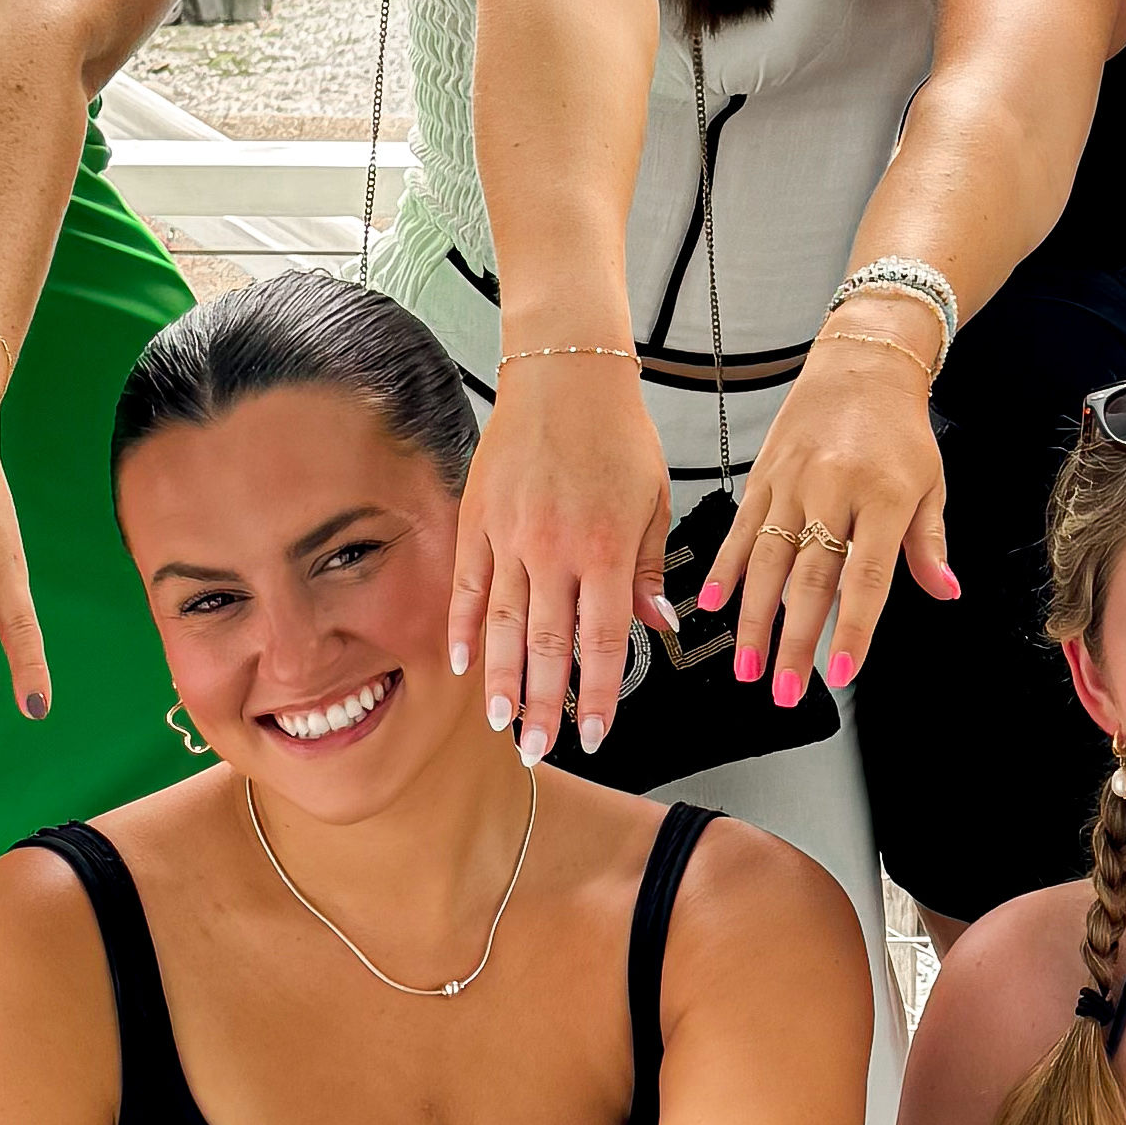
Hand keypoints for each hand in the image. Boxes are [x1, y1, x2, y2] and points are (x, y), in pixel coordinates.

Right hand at [448, 354, 670, 763]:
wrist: (565, 374)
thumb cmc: (616, 433)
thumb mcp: (653, 499)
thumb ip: (651, 568)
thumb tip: (660, 627)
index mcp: (608, 547)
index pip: (605, 639)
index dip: (600, 693)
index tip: (596, 733)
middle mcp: (556, 548)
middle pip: (550, 645)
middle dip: (545, 705)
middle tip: (538, 750)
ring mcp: (511, 536)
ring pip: (506, 626)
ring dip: (503, 681)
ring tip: (502, 725)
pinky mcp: (478, 520)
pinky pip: (470, 587)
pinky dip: (467, 629)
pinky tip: (465, 666)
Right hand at [694, 312, 951, 700]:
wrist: (861, 364)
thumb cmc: (898, 428)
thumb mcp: (930, 483)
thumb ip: (929, 544)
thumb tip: (943, 591)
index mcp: (883, 496)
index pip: (866, 578)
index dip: (852, 630)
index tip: (842, 673)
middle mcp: (833, 490)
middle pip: (810, 580)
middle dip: (796, 642)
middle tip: (787, 690)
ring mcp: (793, 483)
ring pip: (767, 561)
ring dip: (754, 620)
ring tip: (748, 665)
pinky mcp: (764, 475)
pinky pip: (740, 528)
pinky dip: (725, 569)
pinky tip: (714, 604)